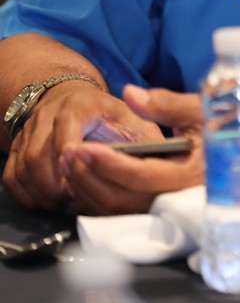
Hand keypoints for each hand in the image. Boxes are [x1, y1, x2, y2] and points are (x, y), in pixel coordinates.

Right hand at [3, 79, 161, 210]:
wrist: (74, 99)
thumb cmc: (110, 115)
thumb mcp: (133, 117)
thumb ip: (147, 135)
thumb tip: (160, 155)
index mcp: (79, 104)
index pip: (66, 126)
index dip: (69, 152)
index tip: (79, 174)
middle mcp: (48, 115)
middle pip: (36, 153)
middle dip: (53, 183)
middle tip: (71, 200)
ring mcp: (30, 132)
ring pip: (22, 166)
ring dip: (40, 191)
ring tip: (62, 203)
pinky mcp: (18, 147)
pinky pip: (11, 175)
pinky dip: (25, 193)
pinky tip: (46, 201)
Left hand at [59, 85, 202, 214]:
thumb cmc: (225, 127)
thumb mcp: (200, 109)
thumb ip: (166, 103)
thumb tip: (130, 94)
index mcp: (191, 175)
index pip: (144, 176)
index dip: (112, 164)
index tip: (85, 148)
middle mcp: (178, 199)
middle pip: (125, 198)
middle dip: (92, 177)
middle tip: (68, 153)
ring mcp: (166, 208)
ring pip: (119, 210)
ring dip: (89, 188)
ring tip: (69, 161)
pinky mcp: (156, 210)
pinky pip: (120, 212)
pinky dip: (96, 197)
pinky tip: (81, 177)